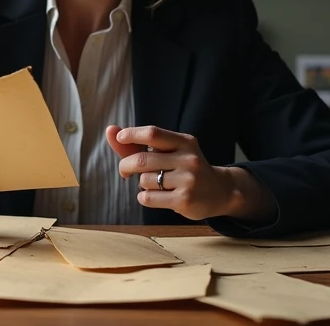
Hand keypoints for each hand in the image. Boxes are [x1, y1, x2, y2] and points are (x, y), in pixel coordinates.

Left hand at [105, 125, 275, 222]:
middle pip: (141, 160)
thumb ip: (138, 144)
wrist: (219, 192)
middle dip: (125, 166)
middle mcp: (188, 159)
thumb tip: (110, 130)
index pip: (152, 133)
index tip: (120, 137)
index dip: (131, 134)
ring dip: (141, 184)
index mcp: (184, 142)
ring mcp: (188, 180)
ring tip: (155, 185)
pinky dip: (144, 197)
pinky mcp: (184, 200)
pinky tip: (156, 197)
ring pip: (144, 181)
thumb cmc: (184, 169)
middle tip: (125, 171)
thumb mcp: (168, 152)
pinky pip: (148, 198)